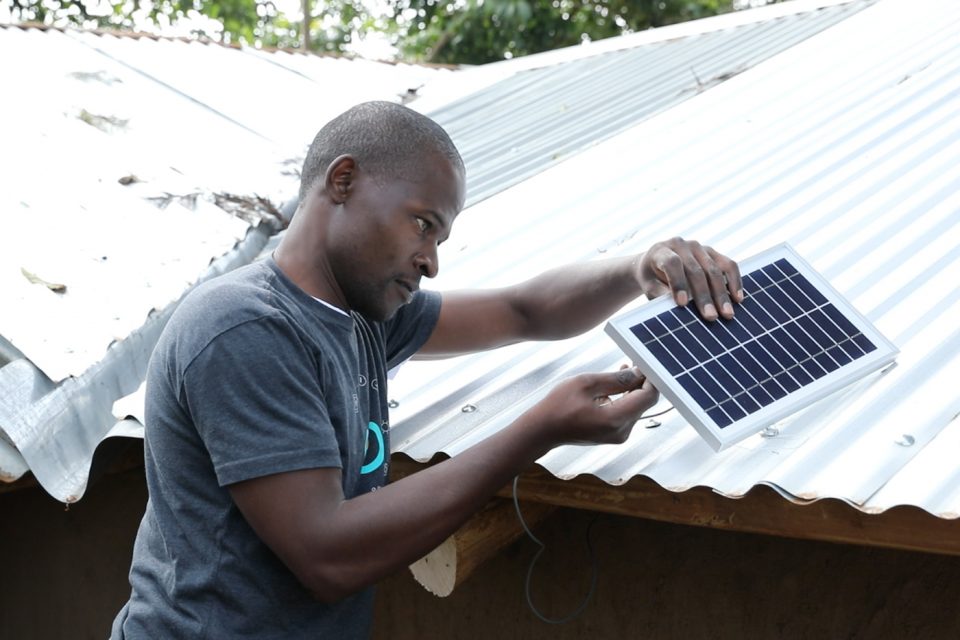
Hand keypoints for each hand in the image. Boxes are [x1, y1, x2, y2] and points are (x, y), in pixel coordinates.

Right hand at [524, 366, 658, 446]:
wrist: (542, 430)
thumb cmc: (558, 406)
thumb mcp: (586, 384)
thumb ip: (615, 379)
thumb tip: (637, 373)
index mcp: (614, 419)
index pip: (648, 397)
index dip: (650, 378)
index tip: (645, 363)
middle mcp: (621, 431)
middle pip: (644, 403)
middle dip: (641, 381)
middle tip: (633, 362)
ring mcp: (618, 436)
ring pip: (636, 408)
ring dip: (632, 389)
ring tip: (622, 370)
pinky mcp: (613, 435)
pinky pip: (627, 414)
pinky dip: (624, 399)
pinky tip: (614, 387)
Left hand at [638, 237, 742, 320]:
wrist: (654, 262)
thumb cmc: (651, 278)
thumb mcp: (649, 286)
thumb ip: (660, 295)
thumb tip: (677, 310)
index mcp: (661, 251)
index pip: (672, 264)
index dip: (678, 283)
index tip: (682, 304)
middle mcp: (681, 245)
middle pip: (696, 270)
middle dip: (704, 296)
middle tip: (711, 317)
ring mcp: (698, 247)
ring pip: (714, 269)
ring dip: (722, 293)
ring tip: (727, 313)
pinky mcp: (712, 252)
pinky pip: (728, 265)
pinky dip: (735, 281)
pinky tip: (738, 299)